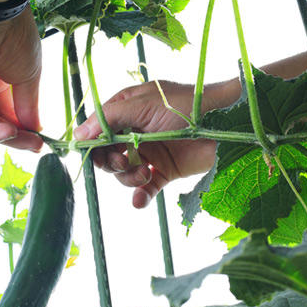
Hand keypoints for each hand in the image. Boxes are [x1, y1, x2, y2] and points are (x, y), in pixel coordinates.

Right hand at [74, 80, 238, 207]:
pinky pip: (144, 188)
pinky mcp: (165, 171)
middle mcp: (135, 131)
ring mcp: (150, 152)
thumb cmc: (188, 105)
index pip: (98, 128)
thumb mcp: (144, 105)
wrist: (228, 124)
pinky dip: (139, 196)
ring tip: (144, 174)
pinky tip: (139, 201)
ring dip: (128, 178)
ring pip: (124, 173)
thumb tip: (78, 135)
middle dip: (112, 162)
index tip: (91, 153)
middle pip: (107, 154)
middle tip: (125, 163)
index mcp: (128, 109)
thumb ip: (108, 119)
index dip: (92, 143)